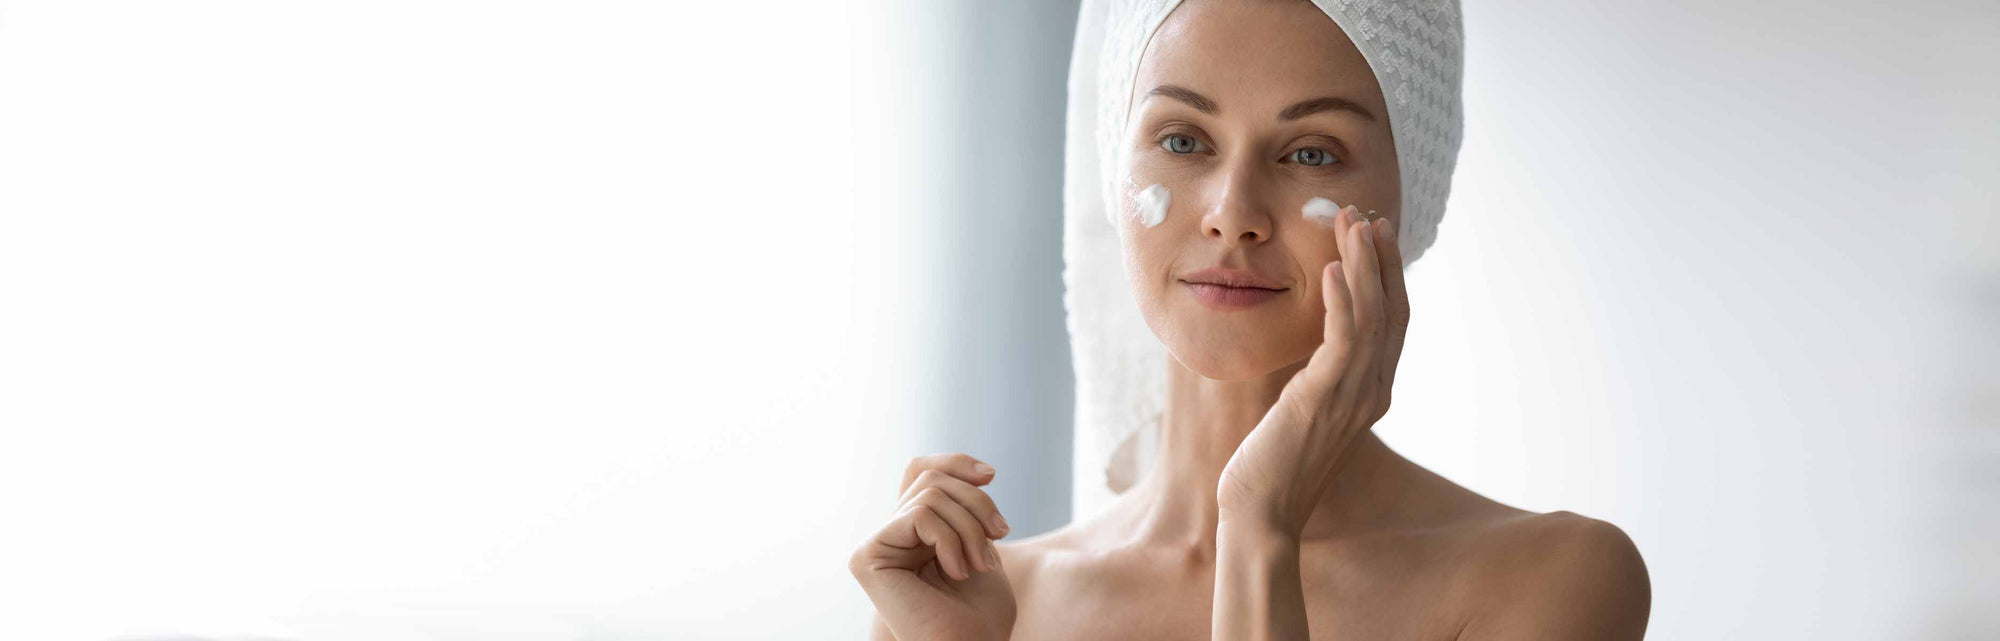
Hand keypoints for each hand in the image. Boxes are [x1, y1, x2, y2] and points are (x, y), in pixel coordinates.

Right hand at [849, 453, 1017, 640]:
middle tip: (1000, 535)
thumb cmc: (981, 613)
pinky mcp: (867, 556)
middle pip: (932, 480)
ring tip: (980, 564)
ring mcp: (877, 545)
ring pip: (930, 495)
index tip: (991, 475)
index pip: (923, 471)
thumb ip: (965, 505)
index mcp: (915, 533)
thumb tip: (974, 471)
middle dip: (976, 503)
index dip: (955, 463)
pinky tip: (957, 571)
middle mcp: (891, 536)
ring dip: (970, 528)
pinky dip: (949, 540)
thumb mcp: (981, 543)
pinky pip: (920, 516)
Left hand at [1217, 207, 1411, 536]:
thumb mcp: (1303, 408)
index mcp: (1372, 393)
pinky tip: (1332, 268)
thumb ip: (1318, 376)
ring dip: (1364, 265)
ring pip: (1373, 317)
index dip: (1388, 274)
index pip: (1392, 321)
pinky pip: (1343, 341)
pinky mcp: (1323, 400)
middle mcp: (1372, 392)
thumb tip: (1310, 344)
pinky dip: (1342, 300)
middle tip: (1368, 215)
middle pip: (1392, 310)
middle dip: (1382, 259)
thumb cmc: (1274, 463)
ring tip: (1352, 223)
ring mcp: (1353, 397)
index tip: (1375, 233)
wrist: (1261, 513)